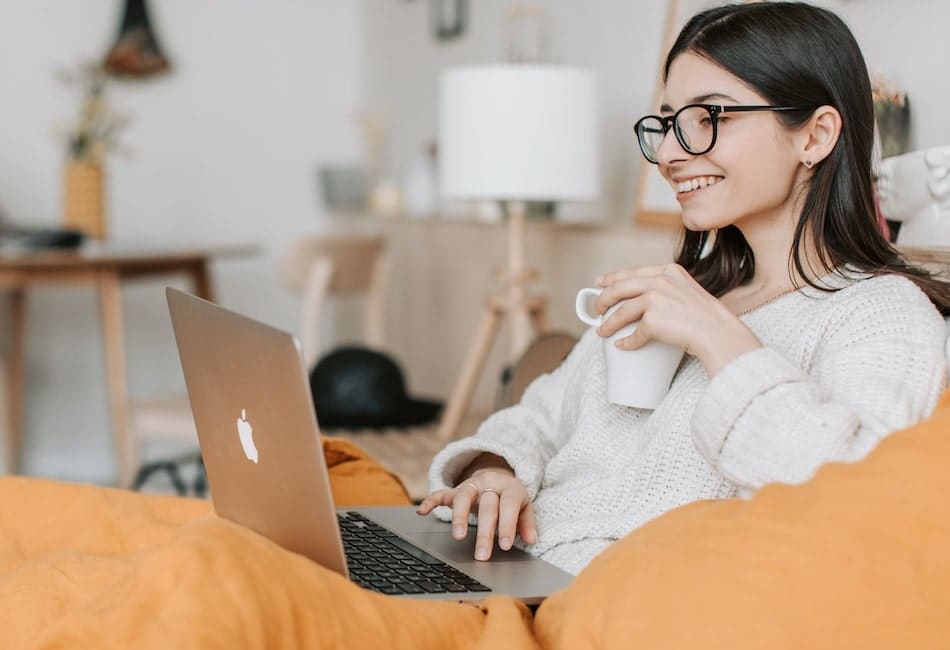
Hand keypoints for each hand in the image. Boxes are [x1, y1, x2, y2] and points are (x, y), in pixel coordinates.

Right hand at [416, 468, 537, 561]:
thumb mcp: (525, 507)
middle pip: (487, 506)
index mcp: (510, 488)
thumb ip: (527, 523)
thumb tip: (532, 540)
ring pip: (463, 497)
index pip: (509, 505)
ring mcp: (471, 485)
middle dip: (485, 532)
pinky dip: (431, 501)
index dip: (508, 525)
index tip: (505, 546)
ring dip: (460, 516)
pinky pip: (441, 493)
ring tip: (458, 537)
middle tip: (482, 555)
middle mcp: (489, 484)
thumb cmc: (511, 498)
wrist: (498, 476)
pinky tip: (422, 512)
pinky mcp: (456, 489)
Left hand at [594, 263, 760, 375]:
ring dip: (608, 323)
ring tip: (602, 331)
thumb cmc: (708, 318)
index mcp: (669, 271)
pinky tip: (622, 345)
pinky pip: (634, 333)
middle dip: (603, 298)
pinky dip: (626, 342)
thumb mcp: (688, 291)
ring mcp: (656, 299)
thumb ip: (668, 289)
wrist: (719, 333)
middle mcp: (661, 281)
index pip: (633, 271)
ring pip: (622, 311)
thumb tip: (643, 301)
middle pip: (620, 287)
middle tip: (596, 309)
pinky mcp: (653, 320)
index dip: (613, 277)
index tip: (600, 283)